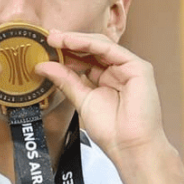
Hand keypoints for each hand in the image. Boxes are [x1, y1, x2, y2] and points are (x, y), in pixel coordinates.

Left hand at [35, 31, 168, 162]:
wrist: (129, 146)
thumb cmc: (112, 131)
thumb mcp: (81, 100)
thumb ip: (65, 80)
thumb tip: (44, 66)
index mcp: (106, 79)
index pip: (84, 59)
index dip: (65, 52)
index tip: (45, 48)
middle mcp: (118, 71)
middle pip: (92, 49)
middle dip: (69, 42)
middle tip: (48, 37)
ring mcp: (129, 68)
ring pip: (100, 45)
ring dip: (76, 40)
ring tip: (55, 38)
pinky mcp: (138, 67)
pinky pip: (110, 49)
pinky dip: (89, 43)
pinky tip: (71, 42)